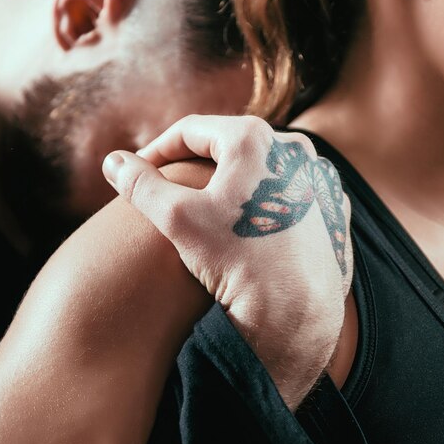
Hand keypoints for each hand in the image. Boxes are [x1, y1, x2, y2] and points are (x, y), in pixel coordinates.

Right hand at [103, 115, 353, 409]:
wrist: (298, 314)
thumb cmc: (238, 261)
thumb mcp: (178, 219)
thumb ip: (141, 184)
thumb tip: (113, 162)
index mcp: (255, 138)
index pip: (191, 130)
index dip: (157, 149)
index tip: (138, 171)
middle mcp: (294, 149)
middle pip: (228, 146)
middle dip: (193, 164)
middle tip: (168, 188)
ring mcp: (316, 178)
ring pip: (260, 169)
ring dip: (229, 182)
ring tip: (206, 209)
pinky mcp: (330, 208)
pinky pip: (287, 193)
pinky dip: (262, 202)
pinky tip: (247, 227)